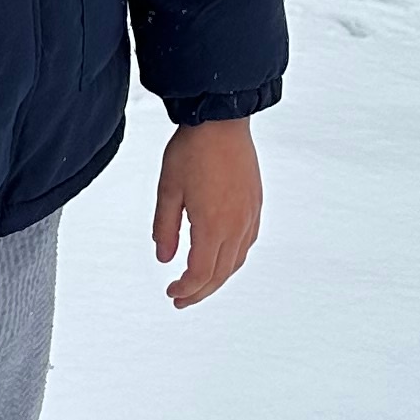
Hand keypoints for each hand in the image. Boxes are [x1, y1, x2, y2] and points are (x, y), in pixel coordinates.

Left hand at [153, 117, 261, 310]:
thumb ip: (165, 228)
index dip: (186, 289)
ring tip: (199, 284)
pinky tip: (221, 258)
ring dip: (217, 278)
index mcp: (212, 225)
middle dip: (200, 292)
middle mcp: (236, 225)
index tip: (172, 292)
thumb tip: (164, 258)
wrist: (221, 120)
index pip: (200, 274)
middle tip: (182, 299)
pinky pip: (247, 244)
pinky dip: (232, 260)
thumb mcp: (167, 190)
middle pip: (220, 274)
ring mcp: (249, 216)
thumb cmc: (192, 150)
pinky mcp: (255, 205)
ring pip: (236, 261)